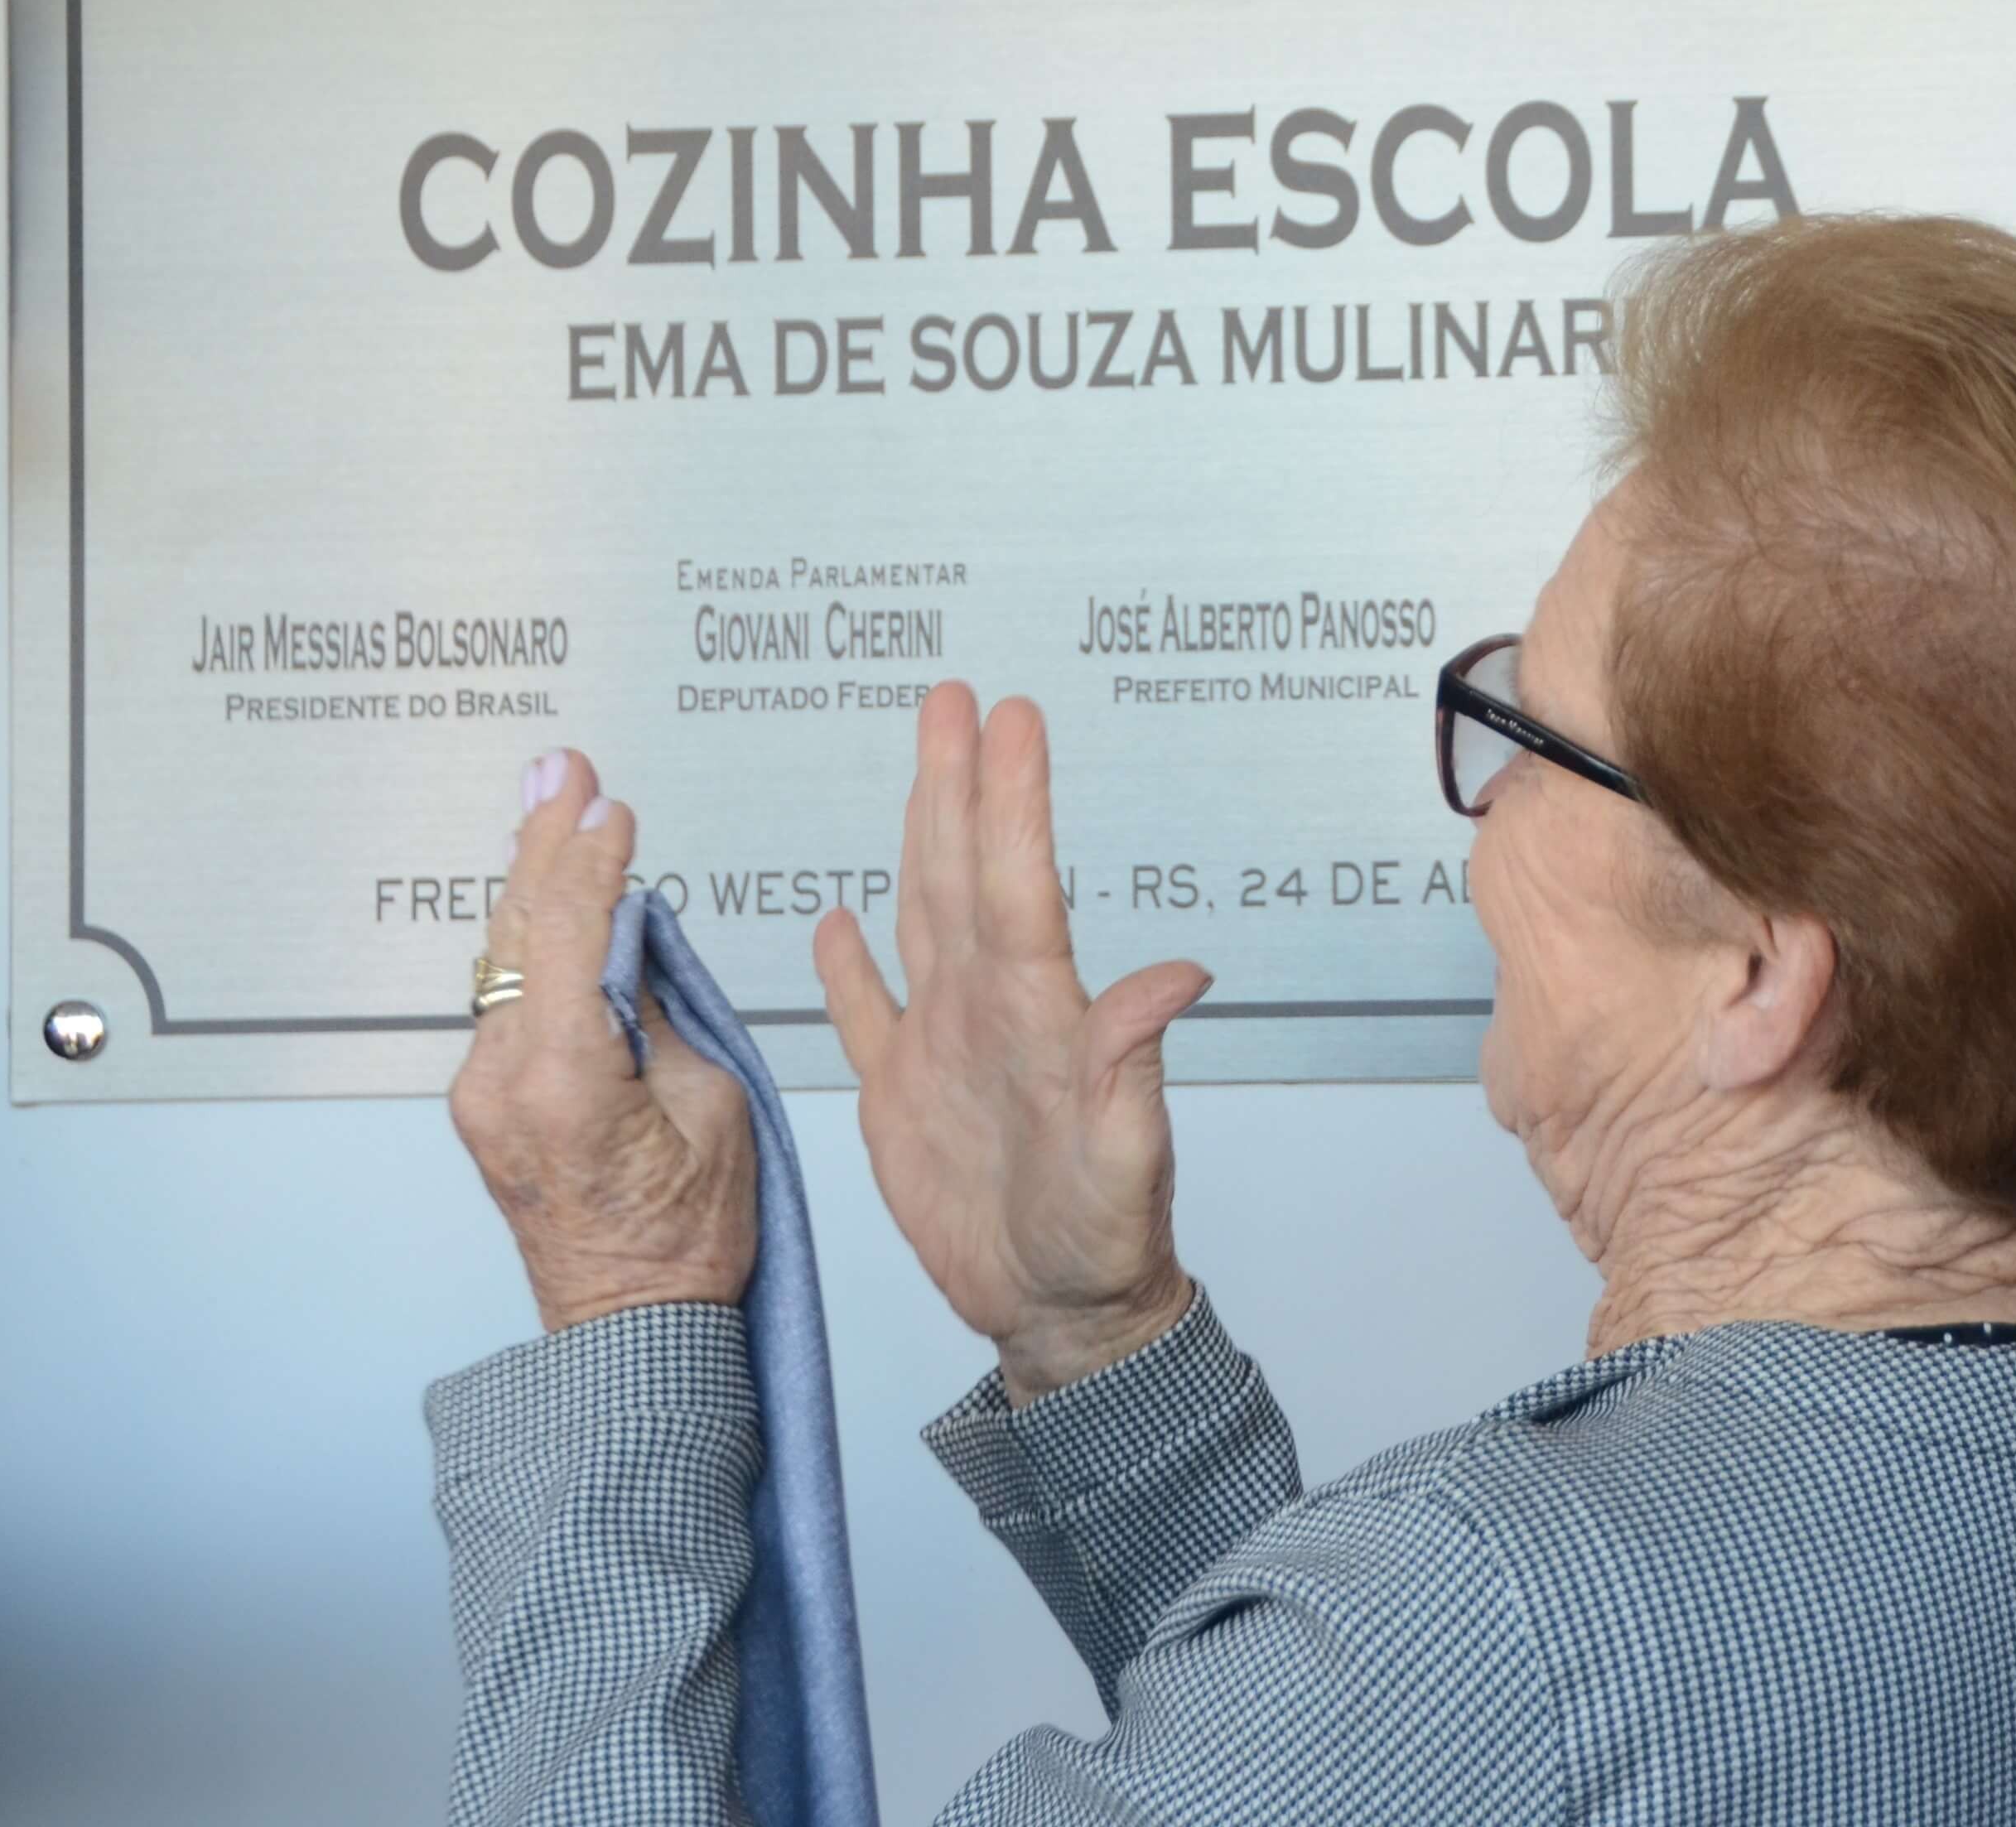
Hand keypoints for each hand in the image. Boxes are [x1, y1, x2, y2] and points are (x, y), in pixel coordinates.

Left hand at [450, 752, 758, 1331]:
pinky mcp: (487, 1102)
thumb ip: (661, 1009)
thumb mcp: (711, 1103)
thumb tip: (629, 935)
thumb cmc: (685, 1241)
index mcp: (563, 1079)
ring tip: (554, 807)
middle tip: (560, 769)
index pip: (570, 931)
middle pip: (519, 931)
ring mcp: (484, 1094)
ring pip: (505, 960)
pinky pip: (507, 998)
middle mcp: (502, 1082)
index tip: (611, 806)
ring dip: (534, 885)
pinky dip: (533, 942)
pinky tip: (553, 902)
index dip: (591, 857)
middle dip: (542, 841)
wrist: (634, 1330)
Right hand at [814, 685, 1211, 1401]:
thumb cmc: (1104, 1243)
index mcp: (1038, 1015)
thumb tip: (1179, 977)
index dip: (1010, 803)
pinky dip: (847, 970)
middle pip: (964, 873)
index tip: (1009, 719)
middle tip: (956, 697)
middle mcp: (988, 1010)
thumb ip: (1133, 1066)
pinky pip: (866, 1015)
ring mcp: (940, 1045)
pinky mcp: (897, 1097)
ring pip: (920, 913)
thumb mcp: (1128, 1160)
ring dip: (919, 832)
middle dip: (958, 781)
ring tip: (924, 755)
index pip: (1019, 887)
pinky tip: (836, 921)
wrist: (1062, 1318)